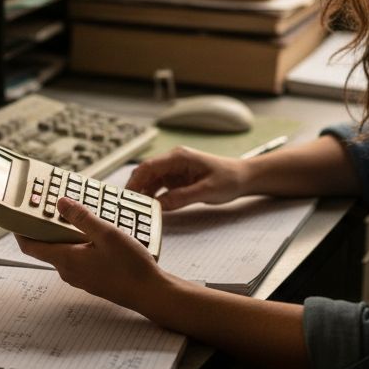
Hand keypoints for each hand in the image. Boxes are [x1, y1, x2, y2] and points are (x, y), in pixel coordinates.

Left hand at [15, 197, 167, 311]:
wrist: (150, 293)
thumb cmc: (130, 267)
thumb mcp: (107, 234)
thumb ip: (82, 218)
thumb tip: (60, 203)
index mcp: (66, 259)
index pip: (30, 247)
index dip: (20, 231)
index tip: (16, 216)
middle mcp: (68, 271)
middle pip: (46, 247)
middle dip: (46, 227)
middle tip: (51, 207)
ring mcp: (80, 277)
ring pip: (63, 252)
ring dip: (64, 235)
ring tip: (75, 216)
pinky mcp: (92, 279)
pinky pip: (77, 259)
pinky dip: (78, 244)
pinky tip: (94, 235)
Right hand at [125, 147, 246, 209]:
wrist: (243, 178)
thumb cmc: (229, 179)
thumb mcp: (206, 190)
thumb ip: (181, 197)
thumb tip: (158, 206)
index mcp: (179, 157)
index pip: (149, 167)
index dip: (135, 181)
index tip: (126, 197)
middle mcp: (173, 161)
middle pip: (146, 173)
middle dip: (135, 189)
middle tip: (125, 207)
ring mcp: (174, 170)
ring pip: (150, 181)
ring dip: (143, 195)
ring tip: (134, 210)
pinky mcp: (177, 179)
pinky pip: (159, 187)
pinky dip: (152, 197)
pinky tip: (149, 208)